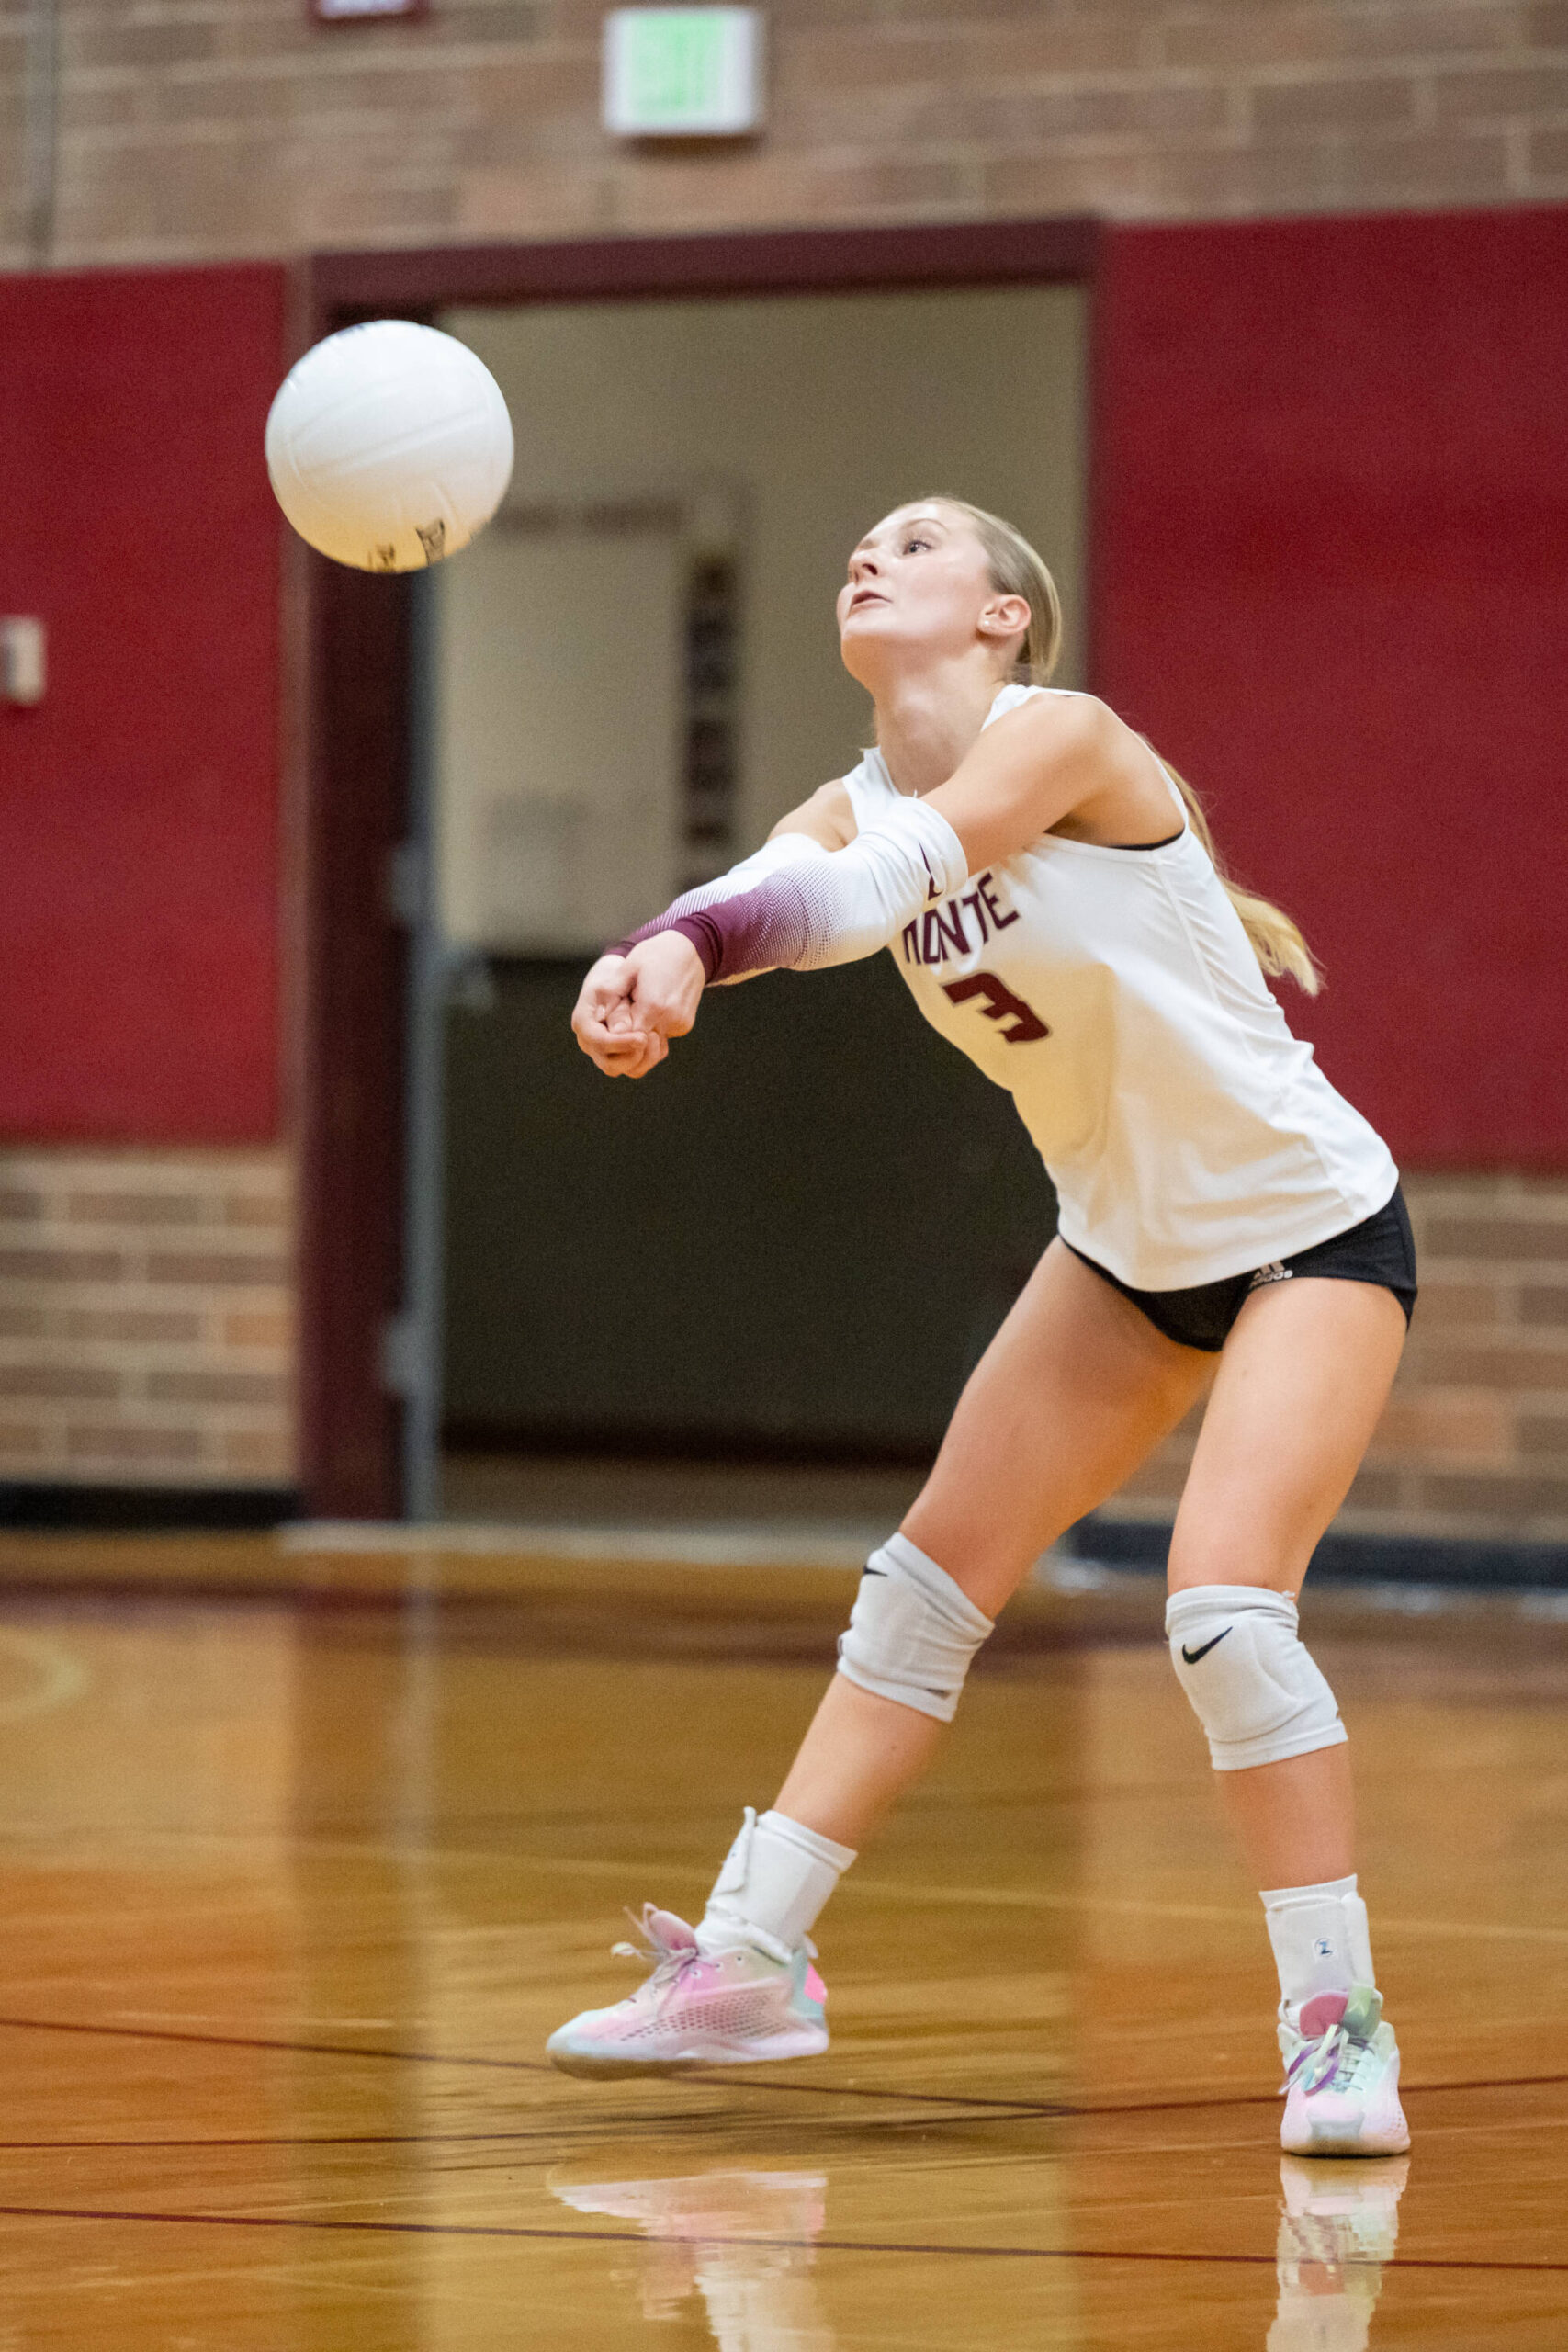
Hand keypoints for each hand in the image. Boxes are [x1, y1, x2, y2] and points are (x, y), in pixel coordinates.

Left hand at [571, 933, 705, 1077]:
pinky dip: (653, 1025)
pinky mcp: (685, 1026)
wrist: (690, 950)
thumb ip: (613, 994)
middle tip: (623, 1008)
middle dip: (627, 1031)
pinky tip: (652, 1006)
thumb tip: (598, 1016)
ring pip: (650, 1041)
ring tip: (638, 1003)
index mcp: (654, 1006)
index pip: (627, 1036)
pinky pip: (662, 1034)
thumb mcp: (629, 967)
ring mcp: (680, 1025)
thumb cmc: (655, 954)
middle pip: (639, 1042)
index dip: (616, 1030)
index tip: (612, 1016)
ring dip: (640, 1029)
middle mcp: (670, 1019)